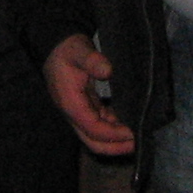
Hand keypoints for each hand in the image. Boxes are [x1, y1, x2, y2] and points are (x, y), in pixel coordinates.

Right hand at [43, 33, 135, 156]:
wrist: (55, 46)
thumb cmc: (68, 48)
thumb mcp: (79, 50)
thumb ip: (92, 60)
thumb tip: (108, 70)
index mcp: (71, 103)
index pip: (93, 129)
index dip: (113, 134)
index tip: (132, 133)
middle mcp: (73, 113)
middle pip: (92, 141)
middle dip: (114, 146)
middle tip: (137, 144)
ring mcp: (79, 111)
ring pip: (96, 135)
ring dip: (115, 138)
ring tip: (136, 135)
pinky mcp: (84, 107)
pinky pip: (99, 123)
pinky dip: (112, 127)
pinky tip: (126, 123)